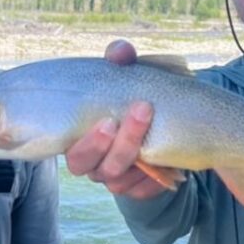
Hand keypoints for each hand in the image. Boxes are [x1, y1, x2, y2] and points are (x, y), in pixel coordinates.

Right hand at [64, 40, 168, 199]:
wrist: (163, 124)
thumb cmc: (134, 97)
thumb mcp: (128, 76)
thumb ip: (121, 60)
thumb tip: (120, 51)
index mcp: (81, 140)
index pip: (73, 153)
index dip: (89, 143)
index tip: (109, 120)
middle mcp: (95, 164)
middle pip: (96, 170)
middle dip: (119, 145)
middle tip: (141, 112)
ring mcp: (117, 179)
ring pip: (118, 183)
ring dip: (138, 157)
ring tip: (158, 129)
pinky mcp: (139, 189)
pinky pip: (143, 192)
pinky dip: (156, 177)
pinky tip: (170, 162)